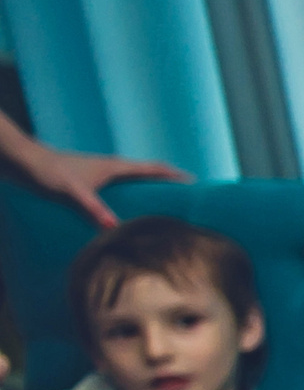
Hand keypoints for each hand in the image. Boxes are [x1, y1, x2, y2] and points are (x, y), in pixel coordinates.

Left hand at [15, 143, 188, 228]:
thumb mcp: (73, 192)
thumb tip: (114, 227)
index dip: (175, 176)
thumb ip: (93, 209)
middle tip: (185, 198)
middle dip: (168, 184)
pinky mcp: (89, 181)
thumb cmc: (48, 172)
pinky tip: (125, 213)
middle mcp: (111, 168)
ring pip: (134, 182)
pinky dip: (130, 198)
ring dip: (150, 191)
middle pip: (148, 174)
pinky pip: (119, 190)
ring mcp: (100, 174)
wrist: (23, 161)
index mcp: (116, 167)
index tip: (195, 184)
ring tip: (161, 207)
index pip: (154, 169)